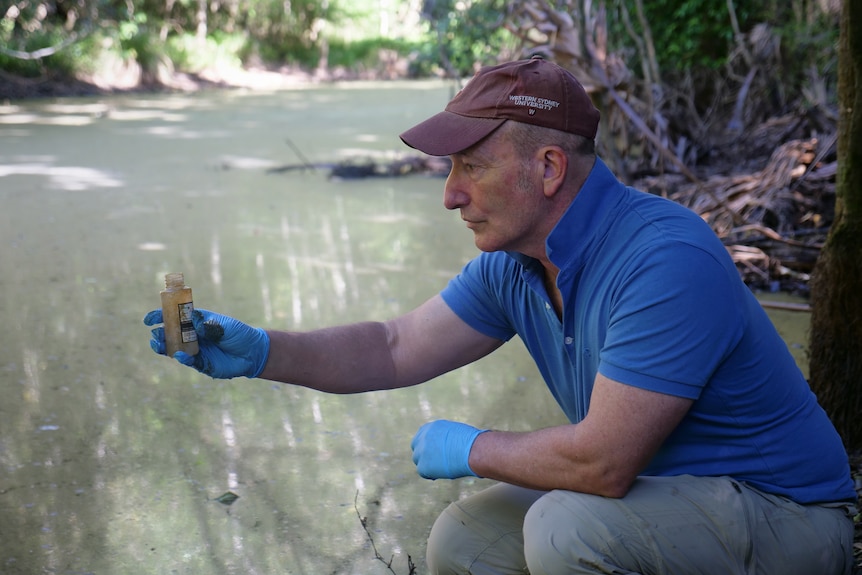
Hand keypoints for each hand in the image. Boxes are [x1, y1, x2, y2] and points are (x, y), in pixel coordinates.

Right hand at [144, 308, 269, 378]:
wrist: (253, 352)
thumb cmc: (240, 334)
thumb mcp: (225, 326)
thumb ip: (208, 324)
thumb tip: (192, 320)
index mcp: (198, 322)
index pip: (176, 317)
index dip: (161, 317)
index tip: (149, 319)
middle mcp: (194, 336)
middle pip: (171, 334)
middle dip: (160, 333)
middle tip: (155, 333)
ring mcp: (196, 350)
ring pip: (175, 349)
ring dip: (165, 347)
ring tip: (157, 344)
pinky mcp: (201, 363)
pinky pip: (188, 361)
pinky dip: (183, 358)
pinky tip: (179, 355)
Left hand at [411, 420, 487, 479]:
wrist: (473, 450)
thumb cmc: (473, 442)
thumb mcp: (456, 433)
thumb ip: (446, 438)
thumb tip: (448, 446)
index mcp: (432, 427)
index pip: (422, 436)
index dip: (428, 445)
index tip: (434, 452)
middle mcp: (423, 437)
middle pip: (417, 448)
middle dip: (424, 455)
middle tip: (435, 463)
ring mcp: (422, 451)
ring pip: (419, 460)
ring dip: (428, 465)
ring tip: (442, 469)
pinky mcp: (423, 465)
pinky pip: (423, 472)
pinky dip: (431, 474)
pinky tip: (441, 474)